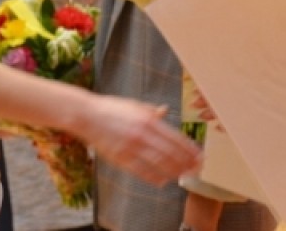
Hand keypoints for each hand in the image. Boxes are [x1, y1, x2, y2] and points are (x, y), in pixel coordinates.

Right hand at [78, 95, 201, 186]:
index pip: (174, 137)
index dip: (188, 148)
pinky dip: (153, 177)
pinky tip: (162, 181)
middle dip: (185, 162)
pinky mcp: (120, 158)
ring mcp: (131, 147)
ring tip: (182, 176)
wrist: (87, 116)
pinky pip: (140, 171)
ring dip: (172, 171)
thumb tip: (165, 110)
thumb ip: (151, 111)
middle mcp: (142, 133)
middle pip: (169, 152)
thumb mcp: (134, 105)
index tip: (198, 155)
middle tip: (195, 169)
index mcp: (148, 119)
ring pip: (157, 163)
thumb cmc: (111, 109)